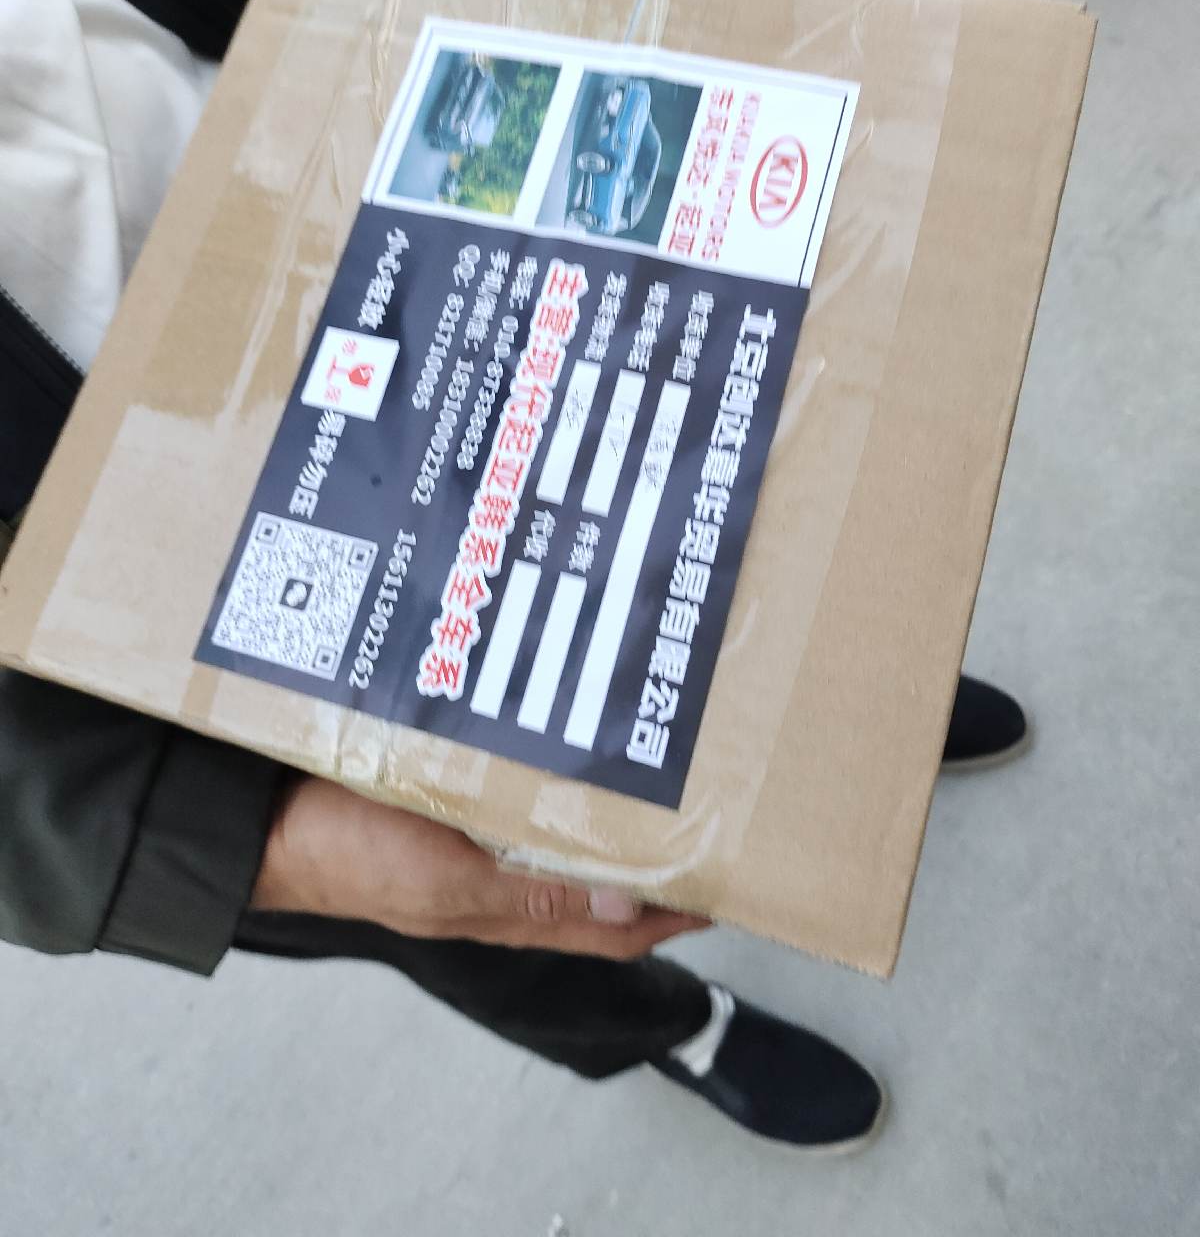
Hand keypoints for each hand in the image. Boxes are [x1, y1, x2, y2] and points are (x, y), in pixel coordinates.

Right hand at [252, 775, 706, 959]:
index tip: (731, 882)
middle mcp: (505, 867)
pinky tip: (577, 722)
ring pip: (567, 816)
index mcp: (510, 905)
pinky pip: (524, 776)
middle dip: (654, 841)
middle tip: (709, 795)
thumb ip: (531, 894)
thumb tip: (629, 905)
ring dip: (612, 794)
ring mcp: (481, 824)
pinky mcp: (457, 781)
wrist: (269, 820)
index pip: (617, 924)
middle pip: (600, 864)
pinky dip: (559, 759)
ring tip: (661, 751)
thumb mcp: (445, 884)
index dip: (675, 912)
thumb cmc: (352, 856)